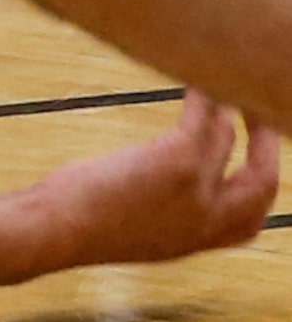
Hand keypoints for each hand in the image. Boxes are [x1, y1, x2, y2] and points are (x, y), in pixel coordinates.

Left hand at [15, 90, 279, 272]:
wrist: (55, 231)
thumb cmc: (72, 229)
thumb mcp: (132, 235)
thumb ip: (161, 221)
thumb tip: (160, 196)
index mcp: (197, 241)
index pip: (251, 221)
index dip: (258, 190)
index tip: (257, 163)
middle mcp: (209, 220)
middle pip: (265, 181)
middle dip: (266, 145)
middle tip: (259, 115)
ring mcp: (198, 191)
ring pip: (228, 138)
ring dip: (227, 109)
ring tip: (216, 86)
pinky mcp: (178, 160)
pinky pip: (203, 118)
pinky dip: (202, 97)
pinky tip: (193, 80)